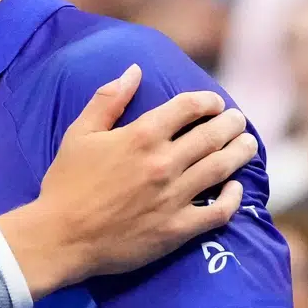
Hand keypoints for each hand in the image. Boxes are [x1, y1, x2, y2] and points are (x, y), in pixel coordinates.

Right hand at [0, 65, 257, 297]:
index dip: (206, 101)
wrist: (60, 237)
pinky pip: (218, 211)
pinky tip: (235, 188)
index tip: (213, 103)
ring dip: (240, 152)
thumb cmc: (65, 184)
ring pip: (222, 168)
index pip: (188, 107)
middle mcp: (163, 163)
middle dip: (231, 123)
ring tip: (248, 145)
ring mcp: (174, 197)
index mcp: (140, 136)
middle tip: (237, 121)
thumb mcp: (78, 135)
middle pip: (213, 135)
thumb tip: (134, 70)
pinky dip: (233, 198)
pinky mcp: (177, 228)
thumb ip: (107, 100)